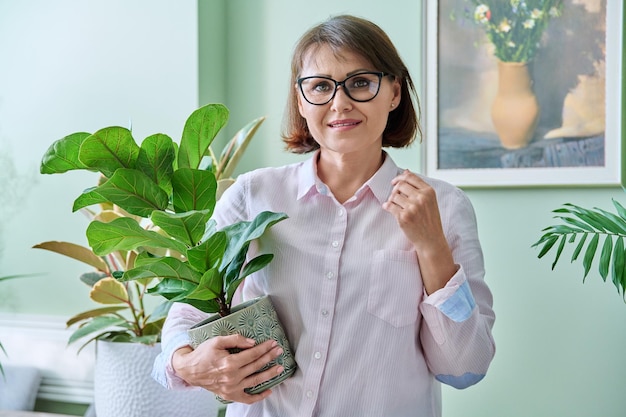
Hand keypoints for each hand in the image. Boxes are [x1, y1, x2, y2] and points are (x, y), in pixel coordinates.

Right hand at [172, 334, 284, 403]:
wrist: (190, 370)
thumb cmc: (203, 354)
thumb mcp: (217, 341)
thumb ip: (235, 340)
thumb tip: (252, 342)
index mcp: (229, 363)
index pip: (252, 354)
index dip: (264, 348)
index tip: (272, 343)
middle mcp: (232, 377)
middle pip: (256, 366)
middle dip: (269, 357)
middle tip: (279, 351)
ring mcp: (231, 388)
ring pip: (256, 381)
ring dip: (270, 374)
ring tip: (279, 368)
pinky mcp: (230, 395)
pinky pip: (248, 399)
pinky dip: (259, 396)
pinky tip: (268, 390)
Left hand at [382, 170, 456, 292]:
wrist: (431, 240)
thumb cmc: (429, 219)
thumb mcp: (430, 200)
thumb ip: (419, 186)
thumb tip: (406, 171)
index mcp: (429, 192)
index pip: (410, 177)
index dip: (399, 178)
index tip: (394, 182)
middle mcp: (421, 198)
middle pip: (400, 185)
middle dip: (395, 190)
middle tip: (395, 197)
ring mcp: (412, 207)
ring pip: (393, 196)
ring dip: (391, 199)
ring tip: (395, 205)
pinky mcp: (404, 217)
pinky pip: (389, 206)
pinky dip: (387, 206)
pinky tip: (389, 208)